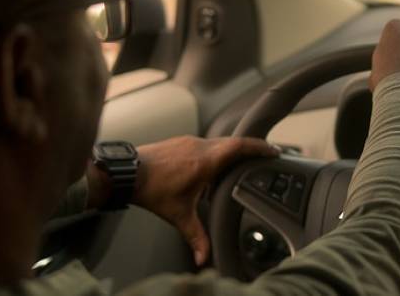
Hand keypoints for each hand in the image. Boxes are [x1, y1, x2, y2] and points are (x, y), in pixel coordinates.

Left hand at [132, 136, 278, 265]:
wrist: (125, 173)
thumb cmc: (151, 191)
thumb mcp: (178, 215)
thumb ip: (195, 236)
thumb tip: (203, 258)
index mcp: (205, 162)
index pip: (240, 147)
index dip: (259, 147)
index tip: (274, 150)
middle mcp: (200, 147)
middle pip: (234, 142)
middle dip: (251, 149)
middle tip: (265, 156)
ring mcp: (189, 141)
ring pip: (219, 142)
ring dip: (233, 150)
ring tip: (242, 162)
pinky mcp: (181, 141)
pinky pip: (206, 143)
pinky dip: (217, 151)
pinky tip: (214, 165)